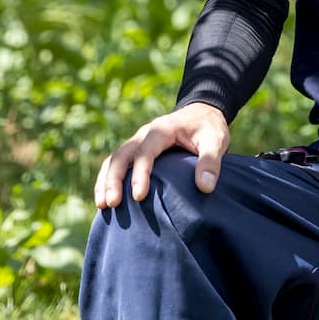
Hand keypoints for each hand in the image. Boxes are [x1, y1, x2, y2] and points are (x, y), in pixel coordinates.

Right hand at [94, 102, 230, 208]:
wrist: (202, 113)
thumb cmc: (208, 128)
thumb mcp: (216, 140)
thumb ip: (211, 162)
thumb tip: (204, 187)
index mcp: (161, 130)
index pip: (145, 152)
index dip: (140, 174)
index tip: (138, 197)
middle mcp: (144, 134)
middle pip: (122, 155)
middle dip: (113, 179)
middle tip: (111, 204)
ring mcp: (138, 142)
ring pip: (114, 159)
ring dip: (105, 181)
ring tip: (102, 206)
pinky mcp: (136, 151)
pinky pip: (116, 163)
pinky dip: (107, 180)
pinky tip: (105, 199)